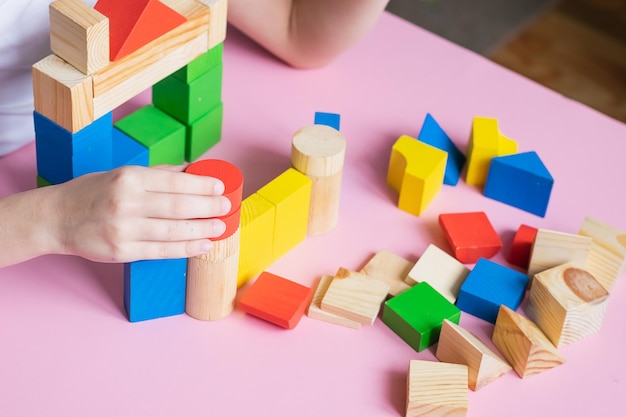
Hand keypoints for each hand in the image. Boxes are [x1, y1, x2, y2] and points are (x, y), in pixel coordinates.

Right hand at [47, 165, 231, 262]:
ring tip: (220, 228)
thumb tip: (193, 170)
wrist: (56, 218)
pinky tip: (202, 245)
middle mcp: (126, 202)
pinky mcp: (122, 252)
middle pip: (178, 206)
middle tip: (226, 208)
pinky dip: (185, 249)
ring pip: (173, 231)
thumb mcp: (122, 174)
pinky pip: (161, 251)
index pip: (175, 182)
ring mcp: (124, 229)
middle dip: (208, 207)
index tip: (220, 188)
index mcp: (128, 178)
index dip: (202, 186)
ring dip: (202, 230)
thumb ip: (158, 174)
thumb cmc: (92, 193)